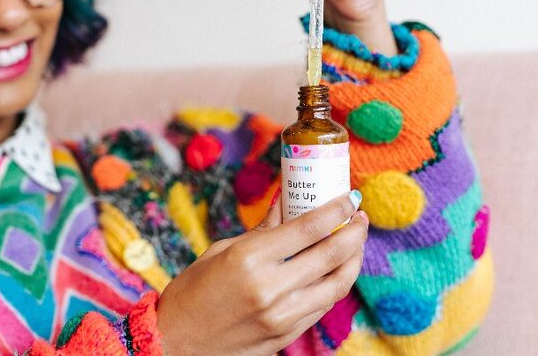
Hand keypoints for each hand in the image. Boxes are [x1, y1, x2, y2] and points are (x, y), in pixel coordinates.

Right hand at [156, 193, 367, 355]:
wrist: (177, 343)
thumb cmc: (192, 292)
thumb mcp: (221, 251)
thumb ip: (261, 229)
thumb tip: (286, 202)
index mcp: (250, 259)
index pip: (308, 228)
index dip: (336, 209)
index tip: (349, 196)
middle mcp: (271, 288)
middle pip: (331, 254)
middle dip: (354, 231)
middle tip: (361, 216)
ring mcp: (282, 316)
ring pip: (337, 284)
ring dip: (353, 259)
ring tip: (355, 242)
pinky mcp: (286, 335)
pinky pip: (322, 306)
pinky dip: (335, 284)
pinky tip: (336, 269)